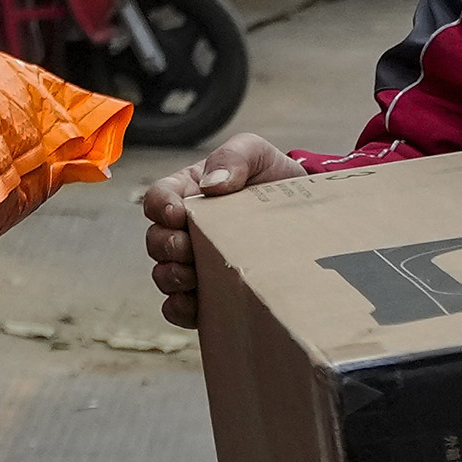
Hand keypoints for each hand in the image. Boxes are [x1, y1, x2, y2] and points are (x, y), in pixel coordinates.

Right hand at [141, 130, 295, 329]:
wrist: (305, 213)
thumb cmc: (273, 177)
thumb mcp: (257, 153)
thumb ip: (234, 156)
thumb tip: (212, 184)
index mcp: (188, 193)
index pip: (157, 198)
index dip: (159, 207)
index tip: (177, 214)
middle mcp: (184, 229)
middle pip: (155, 241)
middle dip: (167, 247)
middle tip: (189, 248)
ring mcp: (194, 262)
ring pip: (163, 275)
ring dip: (171, 278)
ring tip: (194, 277)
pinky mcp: (207, 292)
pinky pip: (178, 307)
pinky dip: (180, 308)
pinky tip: (197, 305)